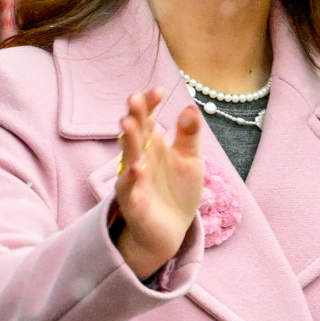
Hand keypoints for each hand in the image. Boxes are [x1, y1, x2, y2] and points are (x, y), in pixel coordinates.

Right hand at [112, 88, 203, 278]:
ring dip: (129, 141)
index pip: (148, 119)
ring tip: (128, 123)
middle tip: (135, 98)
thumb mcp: (191, 159)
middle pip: (135, 134)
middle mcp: (140, 159)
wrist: (171, 230)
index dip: (150, 105)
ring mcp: (134, 180)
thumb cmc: (177, 190)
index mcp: (153, 145)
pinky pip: (130, 189)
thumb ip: (189, 134)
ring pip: (129, 158)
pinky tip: (138, 167)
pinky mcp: (134, 203)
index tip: (159, 90)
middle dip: (135, 116)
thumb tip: (189, 107)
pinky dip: (133, 178)